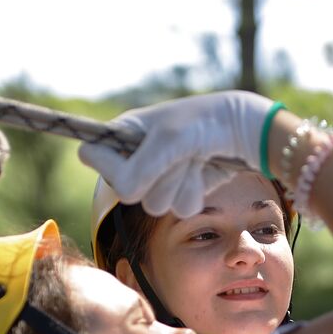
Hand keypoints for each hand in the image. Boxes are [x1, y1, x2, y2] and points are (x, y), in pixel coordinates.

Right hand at [77, 91, 275, 218]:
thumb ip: (140, 167)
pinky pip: (179, 210)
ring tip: (193, 159)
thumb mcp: (168, 139)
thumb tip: (125, 194)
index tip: (129, 159)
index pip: (91, 154)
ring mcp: (159, 178)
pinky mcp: (181, 193)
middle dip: (157, 175)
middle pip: (124, 190)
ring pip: (154, 205)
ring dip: (179, 184)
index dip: (105, 162)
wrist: (241, 130)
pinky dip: (195, 192)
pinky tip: (203, 171)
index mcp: (124, 133)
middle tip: (177, 152)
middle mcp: (137, 158)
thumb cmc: (203, 122)